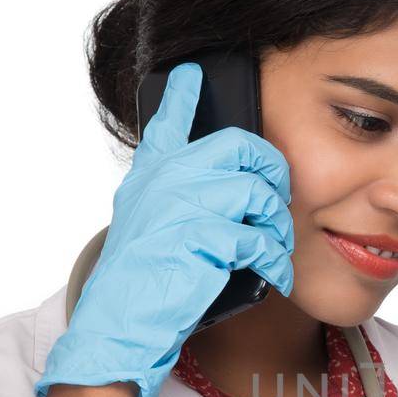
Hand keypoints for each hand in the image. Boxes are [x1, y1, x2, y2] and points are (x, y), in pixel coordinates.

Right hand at [36, 62, 295, 396]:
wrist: (120, 324)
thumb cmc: (141, 283)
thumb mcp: (146, 228)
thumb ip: (173, 199)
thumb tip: (224, 190)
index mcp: (150, 175)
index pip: (167, 123)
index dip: (183, 96)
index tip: (193, 73)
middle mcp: (165, 179)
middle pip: (241, 146)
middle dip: (272, 173)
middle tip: (275, 202)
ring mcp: (181, 204)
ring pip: (258, 192)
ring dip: (277, 225)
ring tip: (274, 248)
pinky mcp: (201, 237)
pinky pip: (259, 238)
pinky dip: (274, 261)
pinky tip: (273, 275)